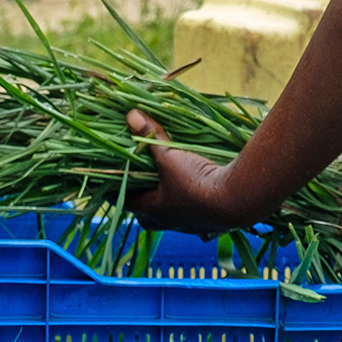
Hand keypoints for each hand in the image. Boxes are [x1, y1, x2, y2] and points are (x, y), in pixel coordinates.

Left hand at [125, 109, 248, 232]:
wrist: (237, 201)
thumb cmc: (196, 182)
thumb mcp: (170, 156)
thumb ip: (151, 137)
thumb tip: (131, 115)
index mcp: (153, 211)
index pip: (126, 203)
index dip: (114, 192)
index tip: (105, 186)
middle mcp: (169, 223)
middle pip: (148, 216)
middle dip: (142, 203)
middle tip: (138, 188)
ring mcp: (191, 226)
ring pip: (172, 218)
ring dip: (168, 205)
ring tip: (166, 191)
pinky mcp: (211, 225)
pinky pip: (196, 219)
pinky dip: (193, 210)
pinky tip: (198, 202)